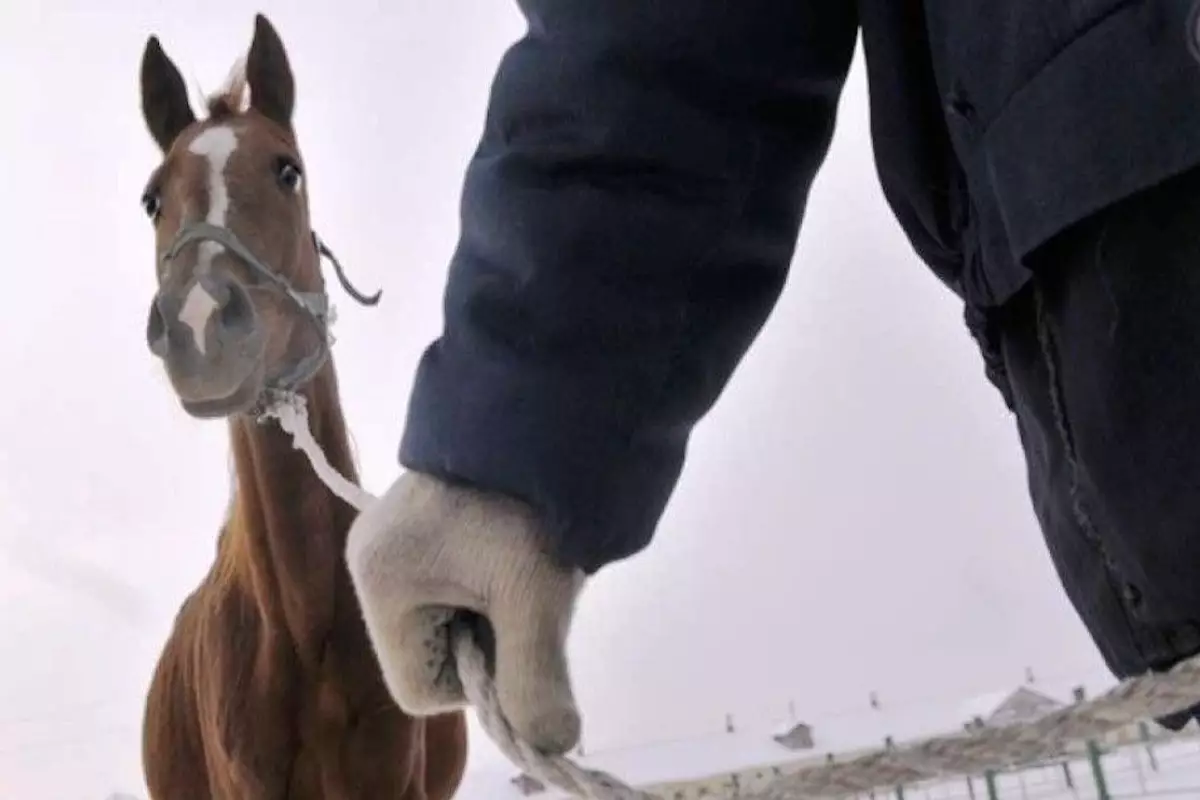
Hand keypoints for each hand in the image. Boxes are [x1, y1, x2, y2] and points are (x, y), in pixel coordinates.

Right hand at [345, 470, 585, 753]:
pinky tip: (516, 547)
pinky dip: (492, 582)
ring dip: (496, 610)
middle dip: (489, 641)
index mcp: (381, 584)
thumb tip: (552, 744)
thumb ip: (536, 680)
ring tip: (526, 562)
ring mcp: (391, 540)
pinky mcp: (418, 523)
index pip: (420, 691)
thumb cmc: (528, 502)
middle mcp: (371, 564)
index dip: (477, 683)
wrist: (544, 405)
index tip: (518, 632)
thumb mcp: (536, 596)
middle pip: (432, 656)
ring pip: (447, 621)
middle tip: (528, 591)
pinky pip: (452, 585)